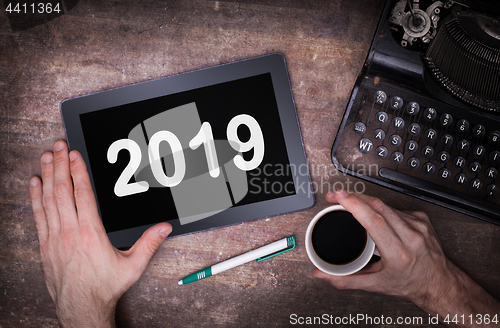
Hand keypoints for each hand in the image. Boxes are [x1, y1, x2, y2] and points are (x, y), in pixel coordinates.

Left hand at [29, 140, 171, 327]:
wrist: (81, 307)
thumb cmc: (104, 287)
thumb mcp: (132, 266)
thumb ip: (149, 243)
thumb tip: (164, 227)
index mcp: (91, 233)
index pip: (82, 194)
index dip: (78, 171)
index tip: (74, 155)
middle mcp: (70, 232)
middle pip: (63, 191)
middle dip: (60, 165)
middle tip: (58, 146)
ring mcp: (54, 238)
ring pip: (49, 200)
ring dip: (47, 176)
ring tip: (47, 157)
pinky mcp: (45, 245)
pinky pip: (39, 215)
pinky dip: (36, 197)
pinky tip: (35, 183)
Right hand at [313, 190, 499, 326]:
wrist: (438, 282)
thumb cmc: (409, 282)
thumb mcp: (375, 285)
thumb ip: (344, 279)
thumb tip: (321, 273)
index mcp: (398, 253)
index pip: (375, 221)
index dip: (355, 205)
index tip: (340, 197)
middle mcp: (411, 236)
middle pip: (378, 206)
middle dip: (353, 197)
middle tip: (335, 195)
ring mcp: (418, 224)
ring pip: (385, 204)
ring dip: (364, 200)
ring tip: (348, 202)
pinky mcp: (421, 218)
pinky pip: (394, 207)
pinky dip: (380, 208)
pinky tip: (374, 214)